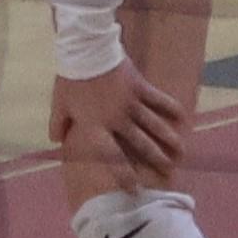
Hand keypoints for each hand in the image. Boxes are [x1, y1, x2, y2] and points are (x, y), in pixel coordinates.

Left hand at [49, 59, 183, 188]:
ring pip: (154, 125)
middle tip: (169, 173)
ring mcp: (131, 102)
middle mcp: (117, 118)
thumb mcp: (60, 102)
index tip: (135, 189)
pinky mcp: (139, 86)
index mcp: (97, 125)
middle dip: (155, 159)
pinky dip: (170, 108)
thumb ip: (58, 123)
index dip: (123, 174)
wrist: (85, 48)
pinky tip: (183, 117)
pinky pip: (158, 99)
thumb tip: (55, 141)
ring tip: (180, 153)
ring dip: (168, 139)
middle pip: (141, 143)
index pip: (111, 156)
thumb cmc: (72, 78)